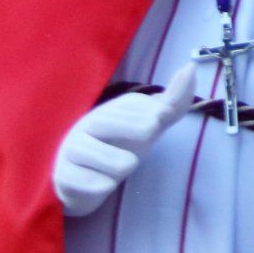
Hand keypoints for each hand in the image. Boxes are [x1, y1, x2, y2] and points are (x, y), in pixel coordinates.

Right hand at [52, 63, 197, 216]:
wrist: (84, 182)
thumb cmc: (121, 146)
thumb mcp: (150, 123)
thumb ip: (173, 100)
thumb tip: (190, 67)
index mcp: (109, 111)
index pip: (129, 105)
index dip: (149, 110)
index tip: (161, 118)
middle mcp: (85, 127)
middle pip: (106, 122)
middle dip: (131, 128)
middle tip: (148, 134)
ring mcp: (70, 151)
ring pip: (103, 156)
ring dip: (121, 164)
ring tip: (123, 165)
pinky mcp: (63, 177)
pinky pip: (90, 183)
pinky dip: (102, 185)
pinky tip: (103, 183)